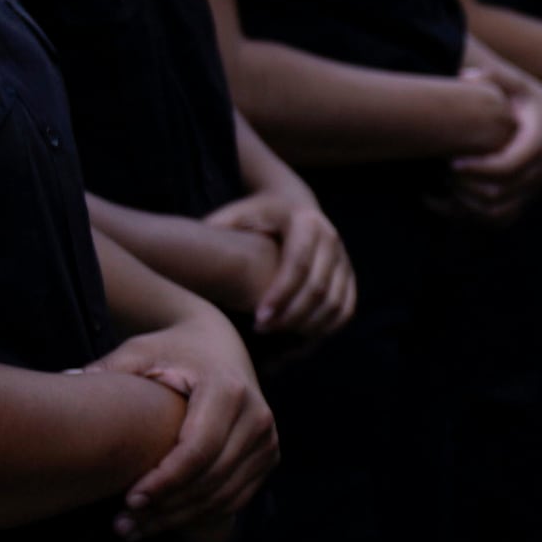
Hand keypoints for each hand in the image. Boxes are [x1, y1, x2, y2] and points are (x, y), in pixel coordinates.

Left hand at [93, 301, 272, 530]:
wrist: (217, 345)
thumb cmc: (170, 351)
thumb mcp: (139, 352)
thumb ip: (106, 369)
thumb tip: (65, 382)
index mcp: (227, 388)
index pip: (198, 450)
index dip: (164, 481)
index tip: (128, 499)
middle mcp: (257, 415)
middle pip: (211, 479)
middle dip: (166, 508)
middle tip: (123, 526)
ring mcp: (267, 439)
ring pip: (224, 495)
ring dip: (179, 519)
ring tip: (135, 529)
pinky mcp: (268, 456)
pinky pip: (235, 498)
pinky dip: (200, 516)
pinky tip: (162, 521)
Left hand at [209, 179, 353, 343]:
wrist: (291, 203)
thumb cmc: (254, 215)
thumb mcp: (236, 214)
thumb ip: (218, 230)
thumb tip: (193, 251)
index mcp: (304, 221)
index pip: (298, 265)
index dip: (280, 295)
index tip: (257, 319)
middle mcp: (330, 237)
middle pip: (319, 288)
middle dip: (291, 316)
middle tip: (262, 332)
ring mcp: (343, 257)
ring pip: (335, 302)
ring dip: (308, 327)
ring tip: (278, 338)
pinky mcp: (348, 274)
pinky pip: (345, 308)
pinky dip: (326, 328)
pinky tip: (299, 338)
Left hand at [441, 57, 541, 220]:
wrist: (539, 114)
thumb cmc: (517, 94)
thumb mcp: (509, 80)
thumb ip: (491, 75)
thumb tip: (468, 77)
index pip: (514, 162)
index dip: (483, 168)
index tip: (452, 162)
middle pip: (507, 190)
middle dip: (471, 186)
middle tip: (442, 174)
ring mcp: (536, 182)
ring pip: (503, 210)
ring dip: (470, 204)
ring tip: (443, 186)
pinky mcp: (525, 196)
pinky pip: (499, 218)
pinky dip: (471, 216)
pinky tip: (443, 202)